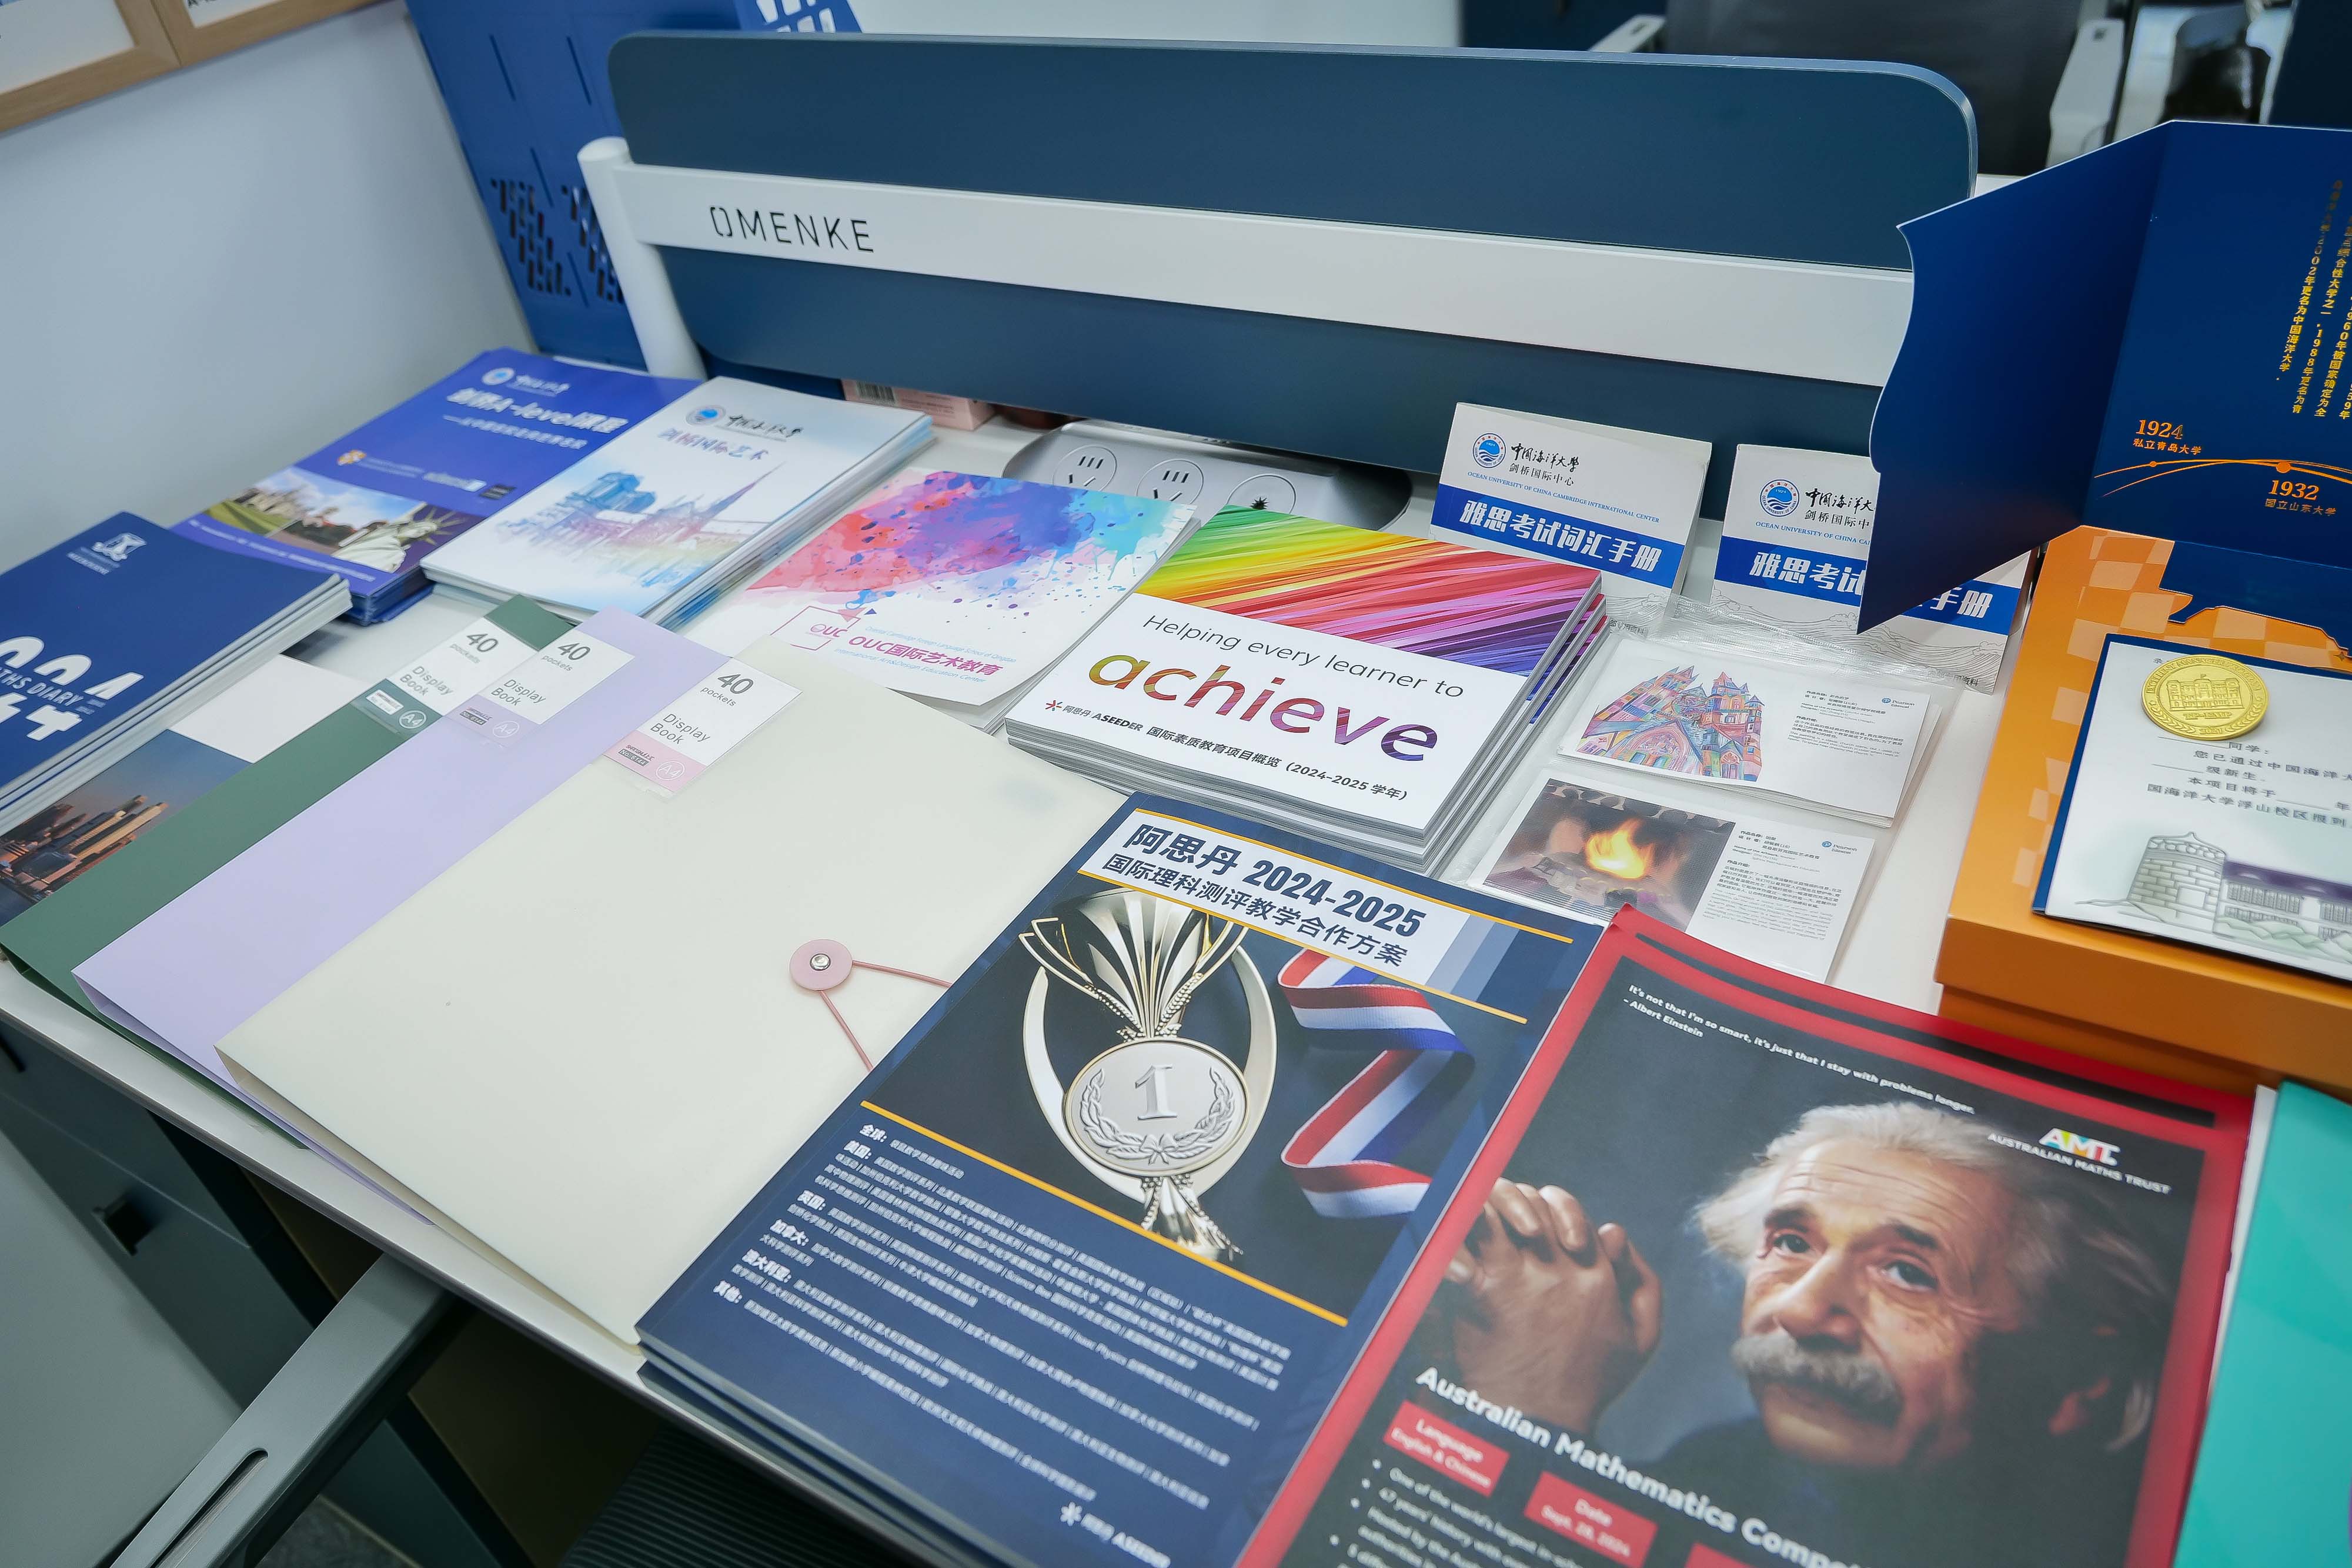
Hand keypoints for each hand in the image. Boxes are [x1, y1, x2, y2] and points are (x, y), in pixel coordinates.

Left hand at [1445, 1180, 1661, 1433]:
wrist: (1540, 1425)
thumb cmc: (1590, 1383)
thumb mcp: (1641, 1338)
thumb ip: (1642, 1282)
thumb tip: (1614, 1231)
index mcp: (1594, 1274)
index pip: (1566, 1208)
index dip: (1552, 1209)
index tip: (1544, 1232)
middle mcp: (1556, 1268)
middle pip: (1529, 1200)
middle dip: (1519, 1203)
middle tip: (1513, 1229)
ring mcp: (1516, 1277)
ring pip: (1495, 1208)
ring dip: (1488, 1209)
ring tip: (1487, 1229)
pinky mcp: (1479, 1292)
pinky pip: (1461, 1242)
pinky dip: (1454, 1237)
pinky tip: (1459, 1252)